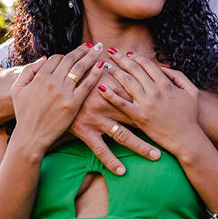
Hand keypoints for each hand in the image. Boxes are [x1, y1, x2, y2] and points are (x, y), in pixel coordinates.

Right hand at [8, 46, 102, 156]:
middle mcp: (52, 81)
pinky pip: (87, 85)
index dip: (66, 55)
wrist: (30, 137)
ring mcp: (64, 92)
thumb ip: (28, 71)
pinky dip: (95, 74)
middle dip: (83, 50)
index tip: (74, 55)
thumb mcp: (17, 89)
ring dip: (91, 56)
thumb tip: (44, 58)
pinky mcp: (73, 104)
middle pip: (71, 60)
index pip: (56, 58)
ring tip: (99, 49)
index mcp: (40, 77)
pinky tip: (102, 66)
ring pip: (80, 68)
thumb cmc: (23, 114)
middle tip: (93, 44)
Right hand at [66, 45, 161, 174]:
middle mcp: (108, 103)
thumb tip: (101, 47)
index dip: (156, 102)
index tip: (172, 110)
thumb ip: (96, 59)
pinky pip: (100, 150)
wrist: (44, 89)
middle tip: (173, 137)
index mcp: (113, 86)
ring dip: (141, 146)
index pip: (139, 96)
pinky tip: (122, 171)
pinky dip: (111, 161)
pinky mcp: (84, 131)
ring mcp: (97, 119)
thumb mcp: (81, 65)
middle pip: (138, 117)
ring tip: (157, 156)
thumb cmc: (66, 74)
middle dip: (155, 127)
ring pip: (124, 136)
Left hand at [98, 52, 202, 156]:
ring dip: (115, 71)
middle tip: (111, 52)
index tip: (128, 53)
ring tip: (105, 65)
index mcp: (166, 84)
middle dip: (121, 59)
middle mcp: (155, 92)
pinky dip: (111, 95)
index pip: (147, 65)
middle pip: (134, 70)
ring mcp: (146, 104)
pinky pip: (122, 104)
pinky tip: (101, 88)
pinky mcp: (139, 117)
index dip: (136, 57)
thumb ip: (179, 76)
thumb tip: (163, 68)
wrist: (187, 138)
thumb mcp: (191, 91)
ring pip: (127, 83)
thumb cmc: (190, 116)